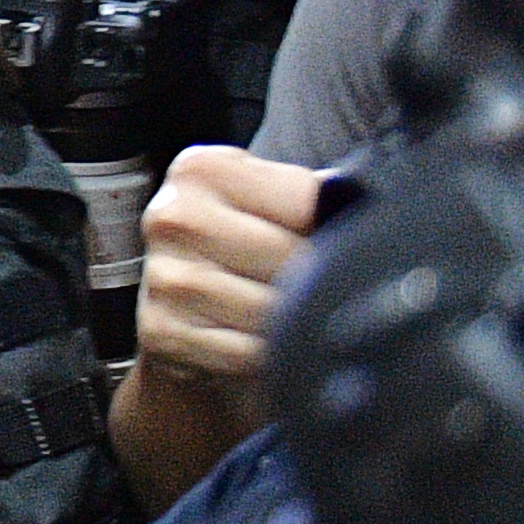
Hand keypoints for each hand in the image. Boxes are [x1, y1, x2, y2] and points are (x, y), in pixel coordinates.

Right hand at [129, 144, 325, 400]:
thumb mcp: (271, 206)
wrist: (187, 311)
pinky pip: (244, 351)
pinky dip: (263, 354)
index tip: (337, 241)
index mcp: (202, 169)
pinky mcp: (162, 331)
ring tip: (285, 314)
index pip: (304, 198)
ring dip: (290, 322)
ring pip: (268, 309)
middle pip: (287, 255)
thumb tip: (361, 203)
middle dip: (313, 278)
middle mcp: (173, 216)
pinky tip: (258, 340)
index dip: (334, 226)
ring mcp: (164, 276)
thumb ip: (314, 197)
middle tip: (313, 285)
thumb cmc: (242, 252)